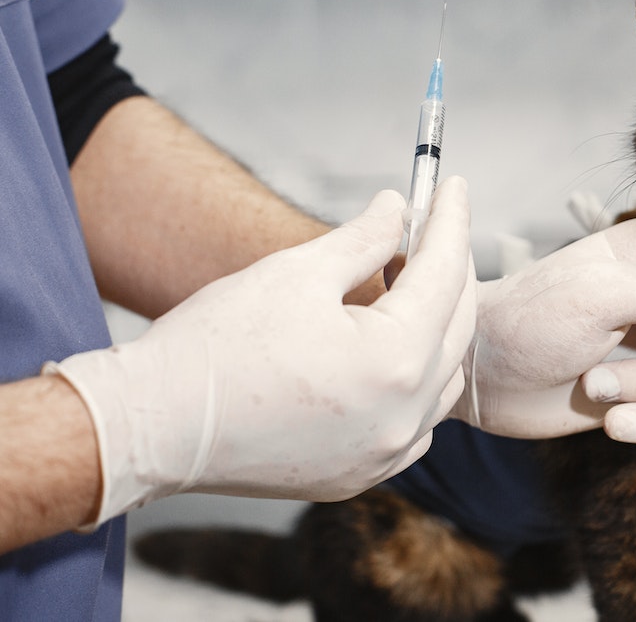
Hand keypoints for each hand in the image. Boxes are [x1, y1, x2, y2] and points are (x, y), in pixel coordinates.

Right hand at [46, 179, 474, 524]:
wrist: (153, 427)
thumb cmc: (214, 347)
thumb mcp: (297, 272)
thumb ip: (364, 238)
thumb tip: (397, 208)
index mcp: (395, 361)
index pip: (445, 275)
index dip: (450, 222)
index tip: (454, 188)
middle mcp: (403, 415)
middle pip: (455, 327)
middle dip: (449, 271)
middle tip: (436, 227)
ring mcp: (385, 454)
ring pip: (441, 380)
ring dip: (435, 329)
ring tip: (408, 285)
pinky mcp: (361, 475)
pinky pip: (415, 424)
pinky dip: (415, 385)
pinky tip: (391, 355)